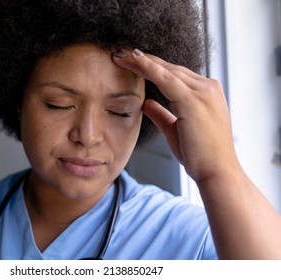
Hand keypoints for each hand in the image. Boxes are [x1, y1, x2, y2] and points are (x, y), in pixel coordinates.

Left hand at [113, 49, 238, 183]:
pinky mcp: (194, 100)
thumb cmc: (200, 154)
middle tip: (121, 54)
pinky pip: (167, 79)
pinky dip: (149, 68)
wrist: (216, 171)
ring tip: (121, 56)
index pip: (175, 75)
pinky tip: (135, 59)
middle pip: (170, 69)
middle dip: (144, 61)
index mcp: (206, 93)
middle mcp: (207, 88)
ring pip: (166, 70)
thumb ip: (161, 114)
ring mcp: (203, 92)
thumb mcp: (175, 130)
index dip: (152, 68)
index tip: (132, 62)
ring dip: (142, 62)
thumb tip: (145, 103)